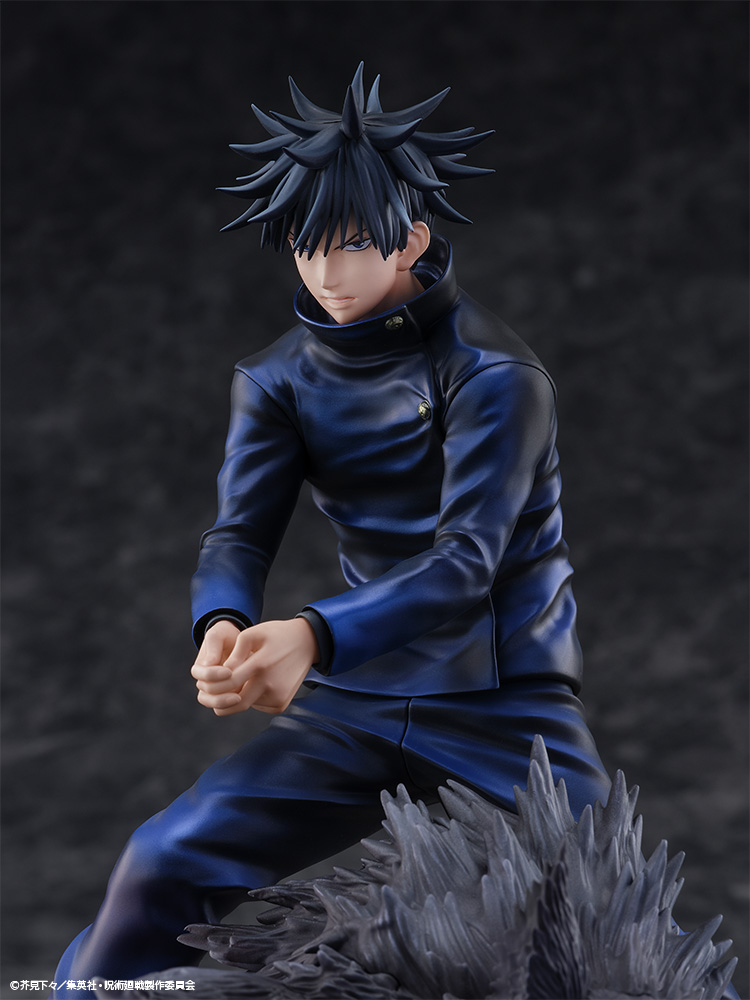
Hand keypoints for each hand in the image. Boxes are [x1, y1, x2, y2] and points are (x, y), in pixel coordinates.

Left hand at [191, 618, 319, 716]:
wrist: (307, 643)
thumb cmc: (277, 635)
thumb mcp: (255, 633)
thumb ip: (236, 652)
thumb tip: (222, 671)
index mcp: (261, 665)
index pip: (228, 683)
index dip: (215, 683)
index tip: (210, 678)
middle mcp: (270, 685)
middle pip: (235, 703)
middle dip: (220, 698)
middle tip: (214, 690)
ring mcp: (278, 697)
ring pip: (246, 705)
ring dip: (237, 697)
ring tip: (241, 679)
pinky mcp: (281, 703)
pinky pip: (258, 706)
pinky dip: (252, 699)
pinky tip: (257, 683)